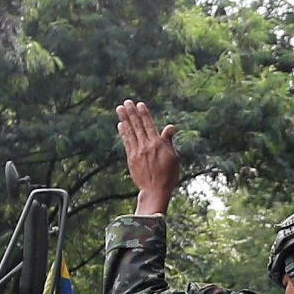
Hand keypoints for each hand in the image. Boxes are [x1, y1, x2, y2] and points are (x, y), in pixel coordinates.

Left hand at [117, 100, 176, 215]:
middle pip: (137, 126)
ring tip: (120, 108)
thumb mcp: (173, 157)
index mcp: (157, 144)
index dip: (144, 114)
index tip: (139, 104)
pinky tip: (120, 125)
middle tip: (126, 102)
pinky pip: (126, 142)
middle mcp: (146, 146)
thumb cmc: (168, 175)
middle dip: (132, 113)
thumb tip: (169, 127)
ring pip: (130, 132)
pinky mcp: (131, 159)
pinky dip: (123, 132)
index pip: (149, 125)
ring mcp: (137, 152)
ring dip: (124, 119)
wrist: (155, 191)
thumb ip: (168, 141)